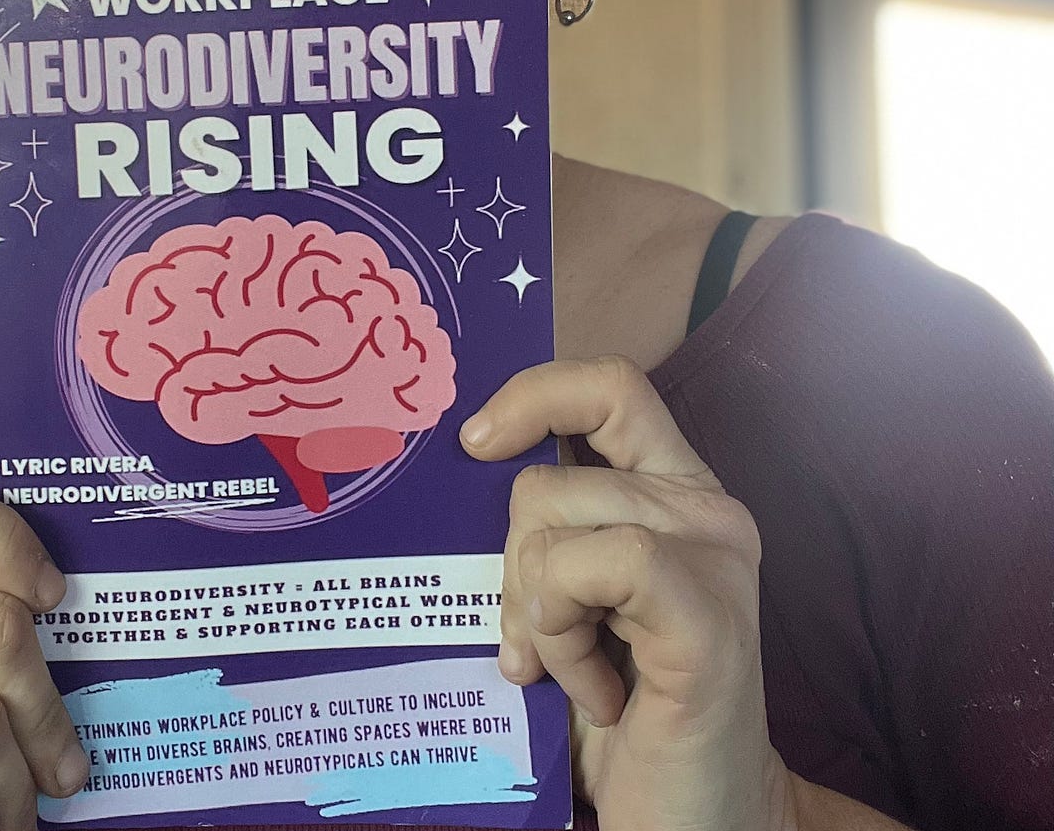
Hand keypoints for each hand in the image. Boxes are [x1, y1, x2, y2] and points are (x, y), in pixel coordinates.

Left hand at [461, 355, 794, 830]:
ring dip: (536, 612)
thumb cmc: (617, 711)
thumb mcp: (567, 598)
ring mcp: (716, 557)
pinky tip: (593, 690)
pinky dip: (567, 628)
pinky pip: (604, 563)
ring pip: (559, 522)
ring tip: (568, 673)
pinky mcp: (709, 616)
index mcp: (673, 489)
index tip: (475, 444)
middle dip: (506, 560)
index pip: (607, 386)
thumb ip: (543, 529)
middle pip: (549, 473)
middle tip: (529, 639)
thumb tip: (456, 466)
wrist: (693, 820)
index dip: (534, 395)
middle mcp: (706, 508)